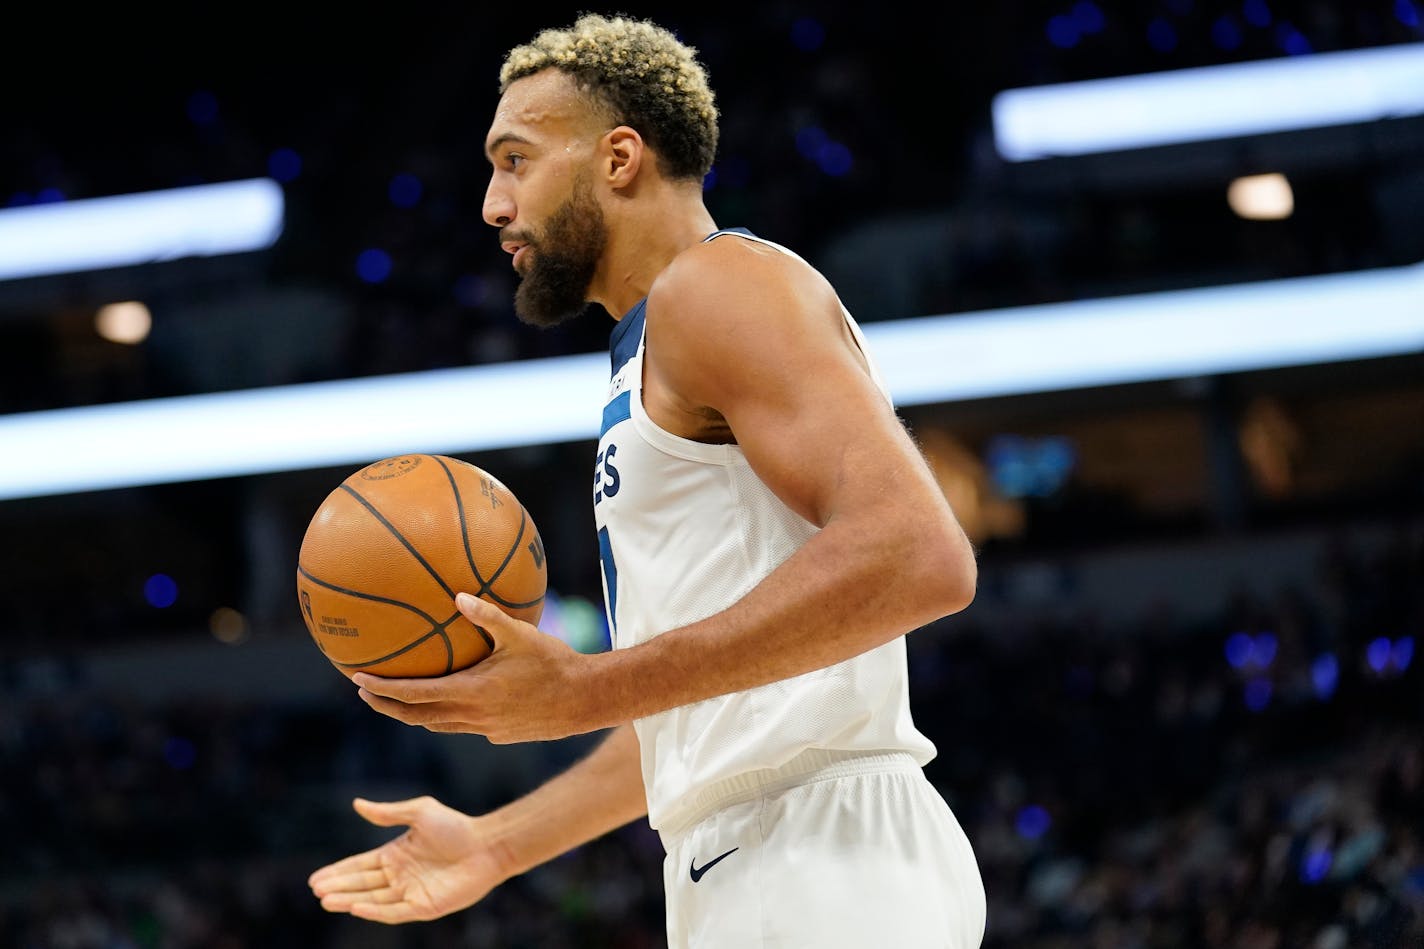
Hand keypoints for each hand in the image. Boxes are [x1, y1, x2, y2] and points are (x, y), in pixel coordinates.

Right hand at [308, 796, 507, 922]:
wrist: (487, 844)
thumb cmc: (456, 826)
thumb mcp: (419, 812)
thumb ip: (388, 812)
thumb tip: (357, 803)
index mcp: (396, 854)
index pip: (360, 866)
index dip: (339, 871)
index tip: (315, 878)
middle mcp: (400, 875)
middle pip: (362, 884)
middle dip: (338, 887)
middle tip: (315, 890)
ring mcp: (411, 892)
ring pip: (373, 899)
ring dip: (349, 900)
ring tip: (326, 900)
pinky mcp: (424, 907)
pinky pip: (394, 912)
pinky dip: (374, 912)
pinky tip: (355, 907)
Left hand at [352, 592, 605, 742]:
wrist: (584, 700)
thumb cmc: (554, 662)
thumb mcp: (521, 633)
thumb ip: (487, 615)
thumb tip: (458, 595)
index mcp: (470, 693)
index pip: (414, 695)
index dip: (383, 689)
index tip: (358, 679)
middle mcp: (471, 717)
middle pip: (416, 717)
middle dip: (386, 706)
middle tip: (364, 692)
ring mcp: (484, 730)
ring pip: (437, 726)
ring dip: (412, 715)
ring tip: (395, 702)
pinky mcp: (498, 734)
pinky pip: (460, 727)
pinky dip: (442, 718)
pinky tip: (447, 703)